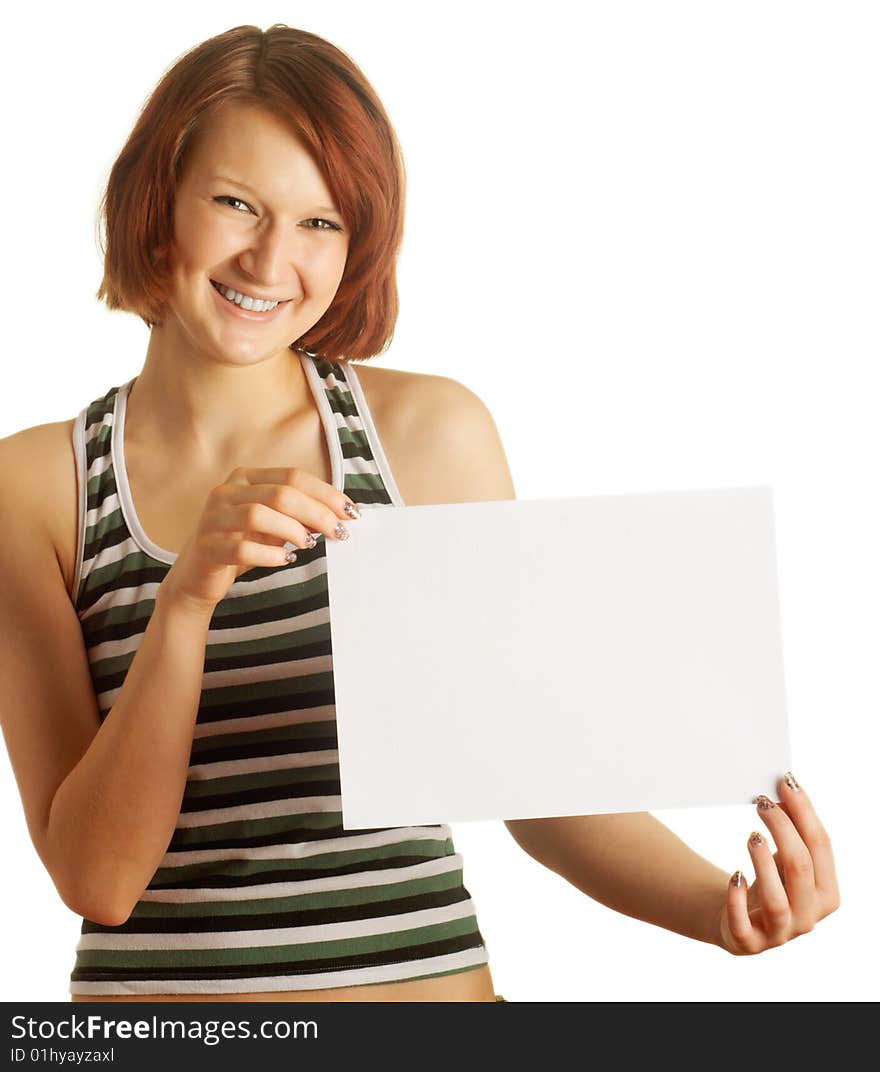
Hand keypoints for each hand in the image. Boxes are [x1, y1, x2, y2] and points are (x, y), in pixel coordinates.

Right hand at [158, 466, 361, 616]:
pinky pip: (240, 548)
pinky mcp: (207, 546)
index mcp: (246, 478)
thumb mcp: (274, 525)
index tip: (351, 513)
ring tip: (309, 544)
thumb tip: (340, 515)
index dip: (326, 493)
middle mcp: (227, 491)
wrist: (198, 577)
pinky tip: (286, 560)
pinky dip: (268, 555)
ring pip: (258, 514)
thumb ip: (299, 515)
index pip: (293, 476)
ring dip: (292, 530)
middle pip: (280, 493)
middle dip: (316, 513)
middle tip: (339, 532)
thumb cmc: (242, 545)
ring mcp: (213, 518)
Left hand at [716, 772, 839, 954]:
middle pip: (800, 868)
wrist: (736, 920)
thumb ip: (793, 829)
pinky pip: (743, 924)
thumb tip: (786, 791)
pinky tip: (735, 874)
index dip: (805, 812)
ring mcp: (779, 934)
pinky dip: (738, 898)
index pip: (822, 847)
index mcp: (827, 893)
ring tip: (751, 836)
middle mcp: (808, 917)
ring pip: (778, 901)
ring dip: (763, 863)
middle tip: (763, 802)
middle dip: (783, 829)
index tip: (785, 783)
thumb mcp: (784, 858)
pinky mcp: (748, 942)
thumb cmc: (770, 883)